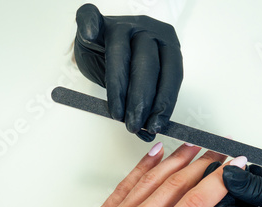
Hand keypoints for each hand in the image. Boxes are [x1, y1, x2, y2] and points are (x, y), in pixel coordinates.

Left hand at [30, 144, 228, 206]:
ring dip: (179, 157)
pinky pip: (129, 181)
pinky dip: (145, 164)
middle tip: (222, 152)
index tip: (233, 167)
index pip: (194, 203)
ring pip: (156, 177)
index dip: (218, 180)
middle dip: (205, 163)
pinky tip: (156, 153)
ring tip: (196, 145)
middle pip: (178, 182)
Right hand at [74, 4, 182, 141]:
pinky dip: (90, 26)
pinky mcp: (99, 21)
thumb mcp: (139, 86)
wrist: (103, 45)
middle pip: (148, 66)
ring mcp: (124, 24)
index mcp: (167, 45)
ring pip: (122, 54)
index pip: (171, 75)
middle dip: (142, 101)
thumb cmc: (124, 66)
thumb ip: (145, 105)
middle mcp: (149, 31)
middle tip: (134, 125)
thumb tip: (147, 132)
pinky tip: (90, 36)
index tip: (155, 125)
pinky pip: (92, 17)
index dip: (164, 102)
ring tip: (117, 114)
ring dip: (119, 89)